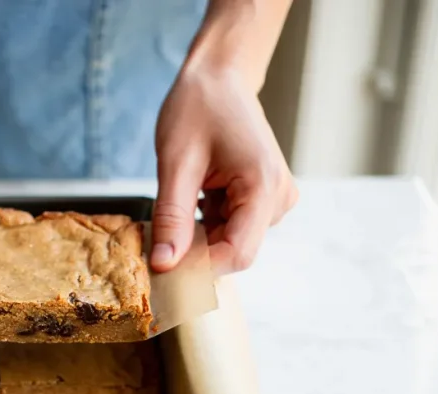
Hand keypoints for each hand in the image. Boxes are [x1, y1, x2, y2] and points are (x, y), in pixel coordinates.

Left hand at [151, 66, 297, 274]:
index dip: (199, 269)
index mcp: (264, 186)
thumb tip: (164, 265)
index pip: (237, 254)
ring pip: (230, 241)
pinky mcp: (263, 198)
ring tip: (179, 202)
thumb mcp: (176, 163)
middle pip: (234, 250)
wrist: (219, 77)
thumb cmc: (198, 108)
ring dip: (199, 236)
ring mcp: (274, 198)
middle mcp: (278, 197)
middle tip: (158, 236)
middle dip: (196, 252)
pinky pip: (232, 227)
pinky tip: (192, 200)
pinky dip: (206, 224)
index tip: (161, 272)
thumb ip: (172, 218)